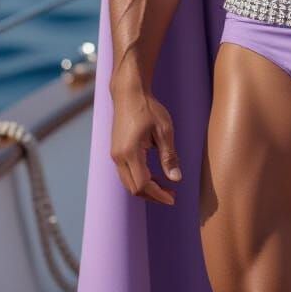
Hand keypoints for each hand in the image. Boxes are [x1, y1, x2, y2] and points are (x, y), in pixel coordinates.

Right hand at [110, 84, 181, 205]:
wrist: (129, 93)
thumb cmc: (148, 108)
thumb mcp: (164, 131)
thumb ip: (169, 156)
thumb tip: (176, 179)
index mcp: (130, 153)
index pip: (143, 184)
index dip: (158, 195)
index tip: (173, 198)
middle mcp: (118, 157)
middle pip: (133, 188)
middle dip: (152, 195)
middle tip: (172, 194)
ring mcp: (115, 155)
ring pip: (128, 182)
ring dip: (146, 188)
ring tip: (165, 186)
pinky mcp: (116, 151)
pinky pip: (126, 173)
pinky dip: (139, 179)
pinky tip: (154, 175)